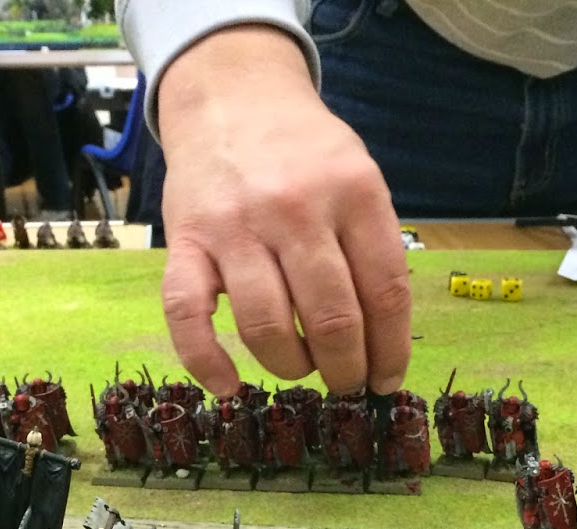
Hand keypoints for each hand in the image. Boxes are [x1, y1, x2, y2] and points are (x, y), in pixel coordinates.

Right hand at [158, 26, 410, 396]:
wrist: (232, 96)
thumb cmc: (303, 151)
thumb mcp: (357, 177)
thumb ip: (371, 245)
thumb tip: (382, 339)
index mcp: (354, 193)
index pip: (385, 293)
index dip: (390, 350)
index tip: (386, 379)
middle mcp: (296, 209)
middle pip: (332, 318)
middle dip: (345, 369)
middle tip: (346, 383)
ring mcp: (237, 227)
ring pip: (267, 327)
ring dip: (290, 366)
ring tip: (299, 367)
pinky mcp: (186, 240)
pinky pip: (187, 315)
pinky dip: (206, 362)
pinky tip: (228, 385)